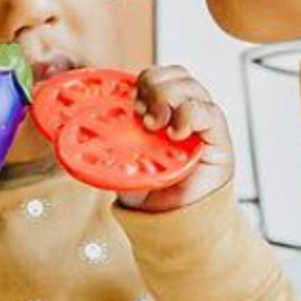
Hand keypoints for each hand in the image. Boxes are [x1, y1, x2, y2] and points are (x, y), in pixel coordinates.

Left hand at [117, 64, 233, 214]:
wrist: (176, 225)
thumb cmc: (154, 197)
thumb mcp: (123, 168)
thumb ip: (111, 149)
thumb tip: (82, 134)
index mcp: (162, 114)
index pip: (157, 78)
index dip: (143, 82)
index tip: (130, 104)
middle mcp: (183, 114)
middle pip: (175, 74)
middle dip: (154, 85)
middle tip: (143, 115)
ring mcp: (201, 124)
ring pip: (191, 85)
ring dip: (168, 97)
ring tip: (158, 126)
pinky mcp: (218, 137)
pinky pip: (208, 111)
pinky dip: (189, 115)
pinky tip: (176, 133)